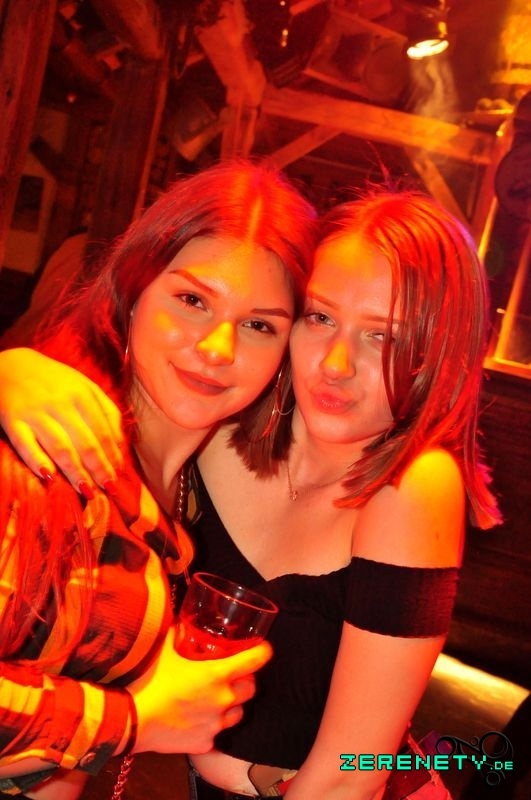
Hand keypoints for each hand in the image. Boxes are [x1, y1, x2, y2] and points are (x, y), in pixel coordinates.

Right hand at [0, 348, 123, 491]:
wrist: (10, 365)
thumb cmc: (54, 381)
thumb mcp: (85, 386)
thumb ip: (106, 411)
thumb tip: (121, 443)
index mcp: (83, 395)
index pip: (103, 432)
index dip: (112, 457)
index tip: (118, 476)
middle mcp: (61, 404)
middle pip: (86, 443)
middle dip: (99, 469)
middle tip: (108, 489)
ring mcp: (36, 413)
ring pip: (60, 448)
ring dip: (76, 472)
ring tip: (88, 491)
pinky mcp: (12, 420)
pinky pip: (26, 445)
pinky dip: (37, 461)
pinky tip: (49, 477)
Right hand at [128, 626, 271, 754]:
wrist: (131, 720)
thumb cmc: (149, 680)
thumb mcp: (165, 648)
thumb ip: (178, 632)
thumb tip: (182, 619)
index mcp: (218, 674)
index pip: (256, 660)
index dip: (262, 652)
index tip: (262, 649)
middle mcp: (223, 700)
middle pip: (250, 688)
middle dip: (245, 679)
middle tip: (232, 674)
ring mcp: (215, 724)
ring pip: (238, 713)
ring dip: (232, 704)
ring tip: (216, 698)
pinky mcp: (205, 743)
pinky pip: (216, 733)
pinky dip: (211, 726)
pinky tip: (197, 720)